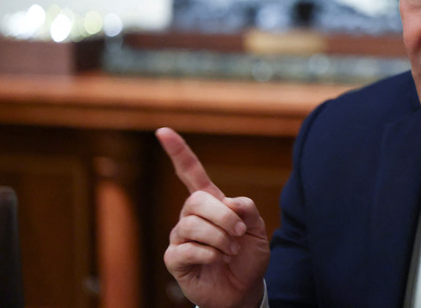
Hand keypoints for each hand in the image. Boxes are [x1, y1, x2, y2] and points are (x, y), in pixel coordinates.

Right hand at [156, 127, 269, 307]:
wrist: (243, 289)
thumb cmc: (247, 256)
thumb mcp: (258, 229)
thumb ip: (247, 209)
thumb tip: (228, 202)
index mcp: (210, 202)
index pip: (190, 172)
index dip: (178, 151)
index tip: (163, 131)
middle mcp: (190, 216)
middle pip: (196, 200)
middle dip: (223, 216)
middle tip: (239, 234)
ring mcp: (180, 237)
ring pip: (192, 225)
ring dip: (220, 239)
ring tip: (231, 251)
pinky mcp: (174, 259)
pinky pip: (186, 249)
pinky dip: (209, 255)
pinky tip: (216, 260)